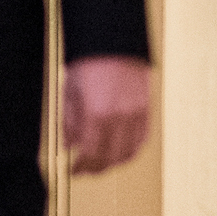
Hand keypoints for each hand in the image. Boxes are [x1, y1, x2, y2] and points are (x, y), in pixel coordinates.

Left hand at [62, 55, 149, 174]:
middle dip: (96, 169)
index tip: (73, 170)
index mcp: (97, 114)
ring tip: (100, 164)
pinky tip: (119, 152)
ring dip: (114, 163)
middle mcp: (119, 118)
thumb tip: (69, 145)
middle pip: (110, 157)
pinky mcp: (146, 110)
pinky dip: (130, 150)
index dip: (81, 166)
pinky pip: (141, 139)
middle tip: (85, 171)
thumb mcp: (70, 93)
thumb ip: (69, 123)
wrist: (113, 44)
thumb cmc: (88, 64)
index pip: (90, 153)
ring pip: (129, 152)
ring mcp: (136, 115)